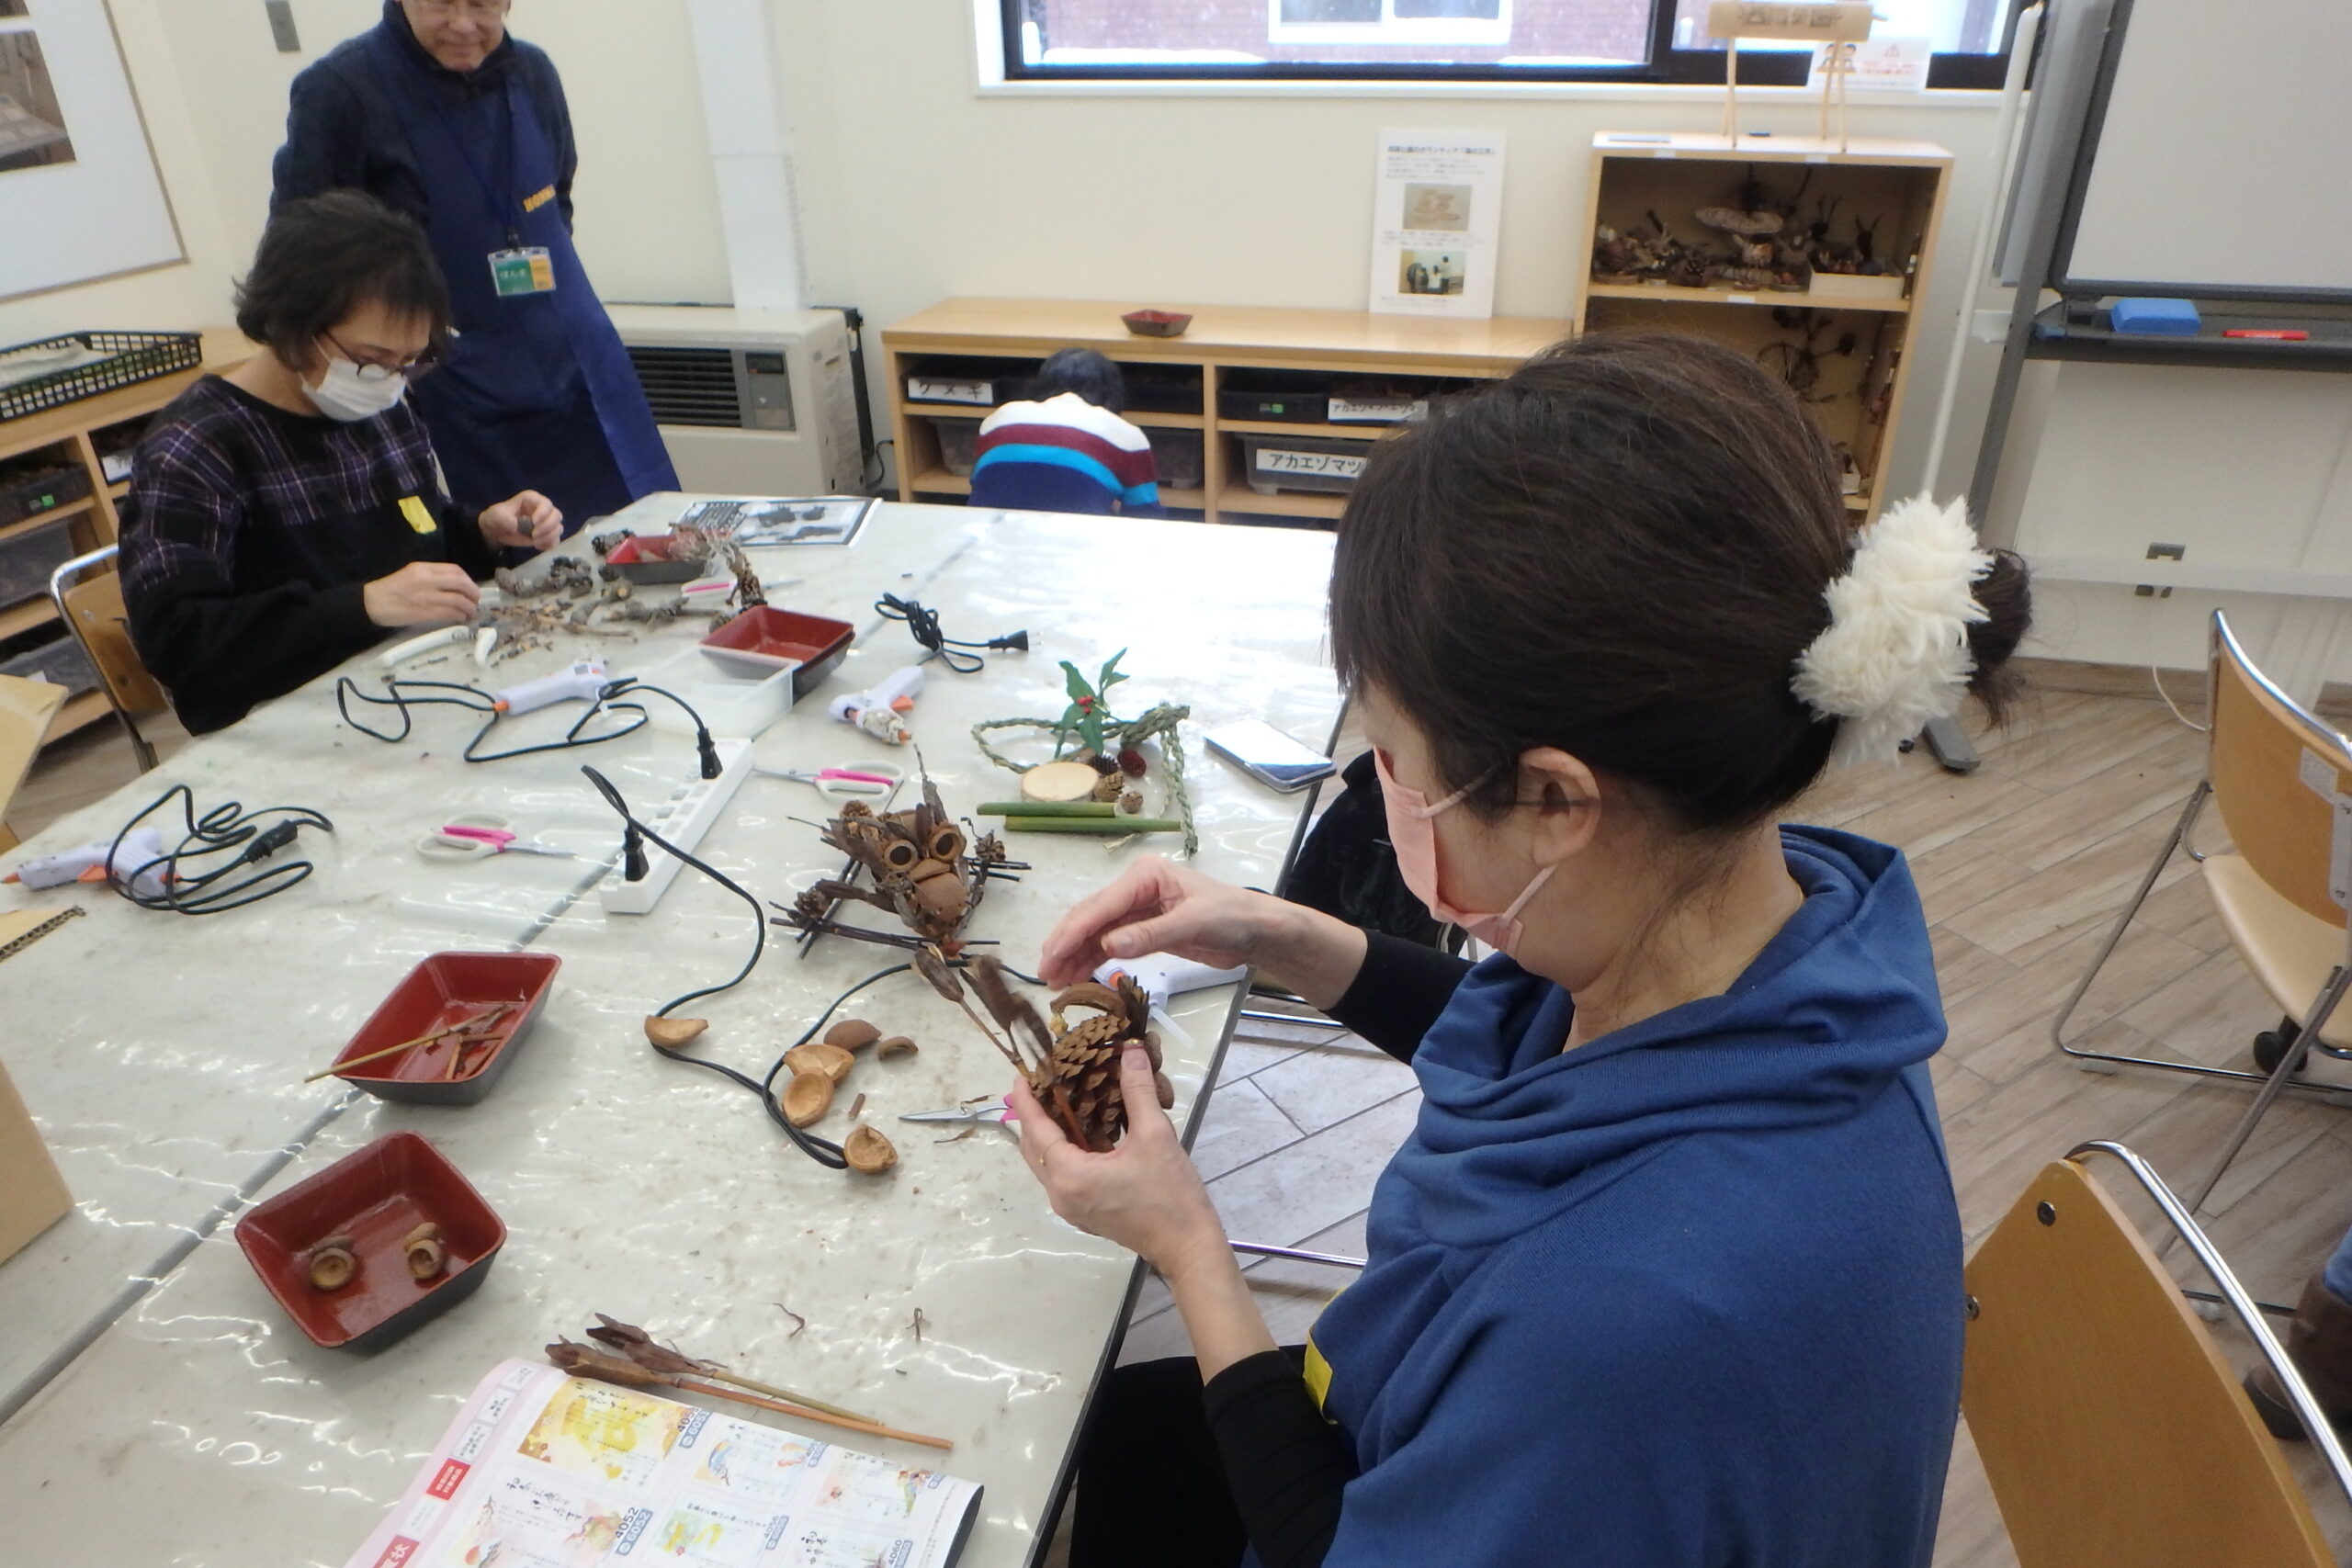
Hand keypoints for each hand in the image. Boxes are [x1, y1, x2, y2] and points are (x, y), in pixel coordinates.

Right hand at [362, 561, 479, 627]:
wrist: (372, 603)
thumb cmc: (391, 589)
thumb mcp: (411, 574)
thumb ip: (432, 577)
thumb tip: (455, 585)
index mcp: (423, 568)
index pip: (455, 570)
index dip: (468, 579)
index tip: (471, 587)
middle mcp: (427, 580)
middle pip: (461, 583)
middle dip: (473, 592)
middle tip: (476, 600)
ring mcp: (426, 596)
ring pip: (458, 600)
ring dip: (469, 607)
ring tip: (470, 612)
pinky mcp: (425, 612)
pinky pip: (449, 612)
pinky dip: (459, 615)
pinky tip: (460, 617)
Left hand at [478, 490, 562, 552]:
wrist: (496, 531)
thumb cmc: (498, 518)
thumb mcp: (498, 515)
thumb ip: (508, 520)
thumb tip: (519, 528)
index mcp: (532, 499)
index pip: (546, 504)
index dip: (543, 513)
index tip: (534, 523)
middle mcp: (543, 509)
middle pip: (556, 515)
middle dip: (547, 527)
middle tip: (534, 535)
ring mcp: (546, 523)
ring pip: (558, 528)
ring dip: (549, 537)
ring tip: (534, 542)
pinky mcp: (546, 535)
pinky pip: (556, 540)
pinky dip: (549, 545)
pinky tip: (538, 546)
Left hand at [1011, 1045, 1226, 1275]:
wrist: (1187, 1246)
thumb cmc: (1169, 1194)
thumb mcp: (1155, 1136)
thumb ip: (1138, 1091)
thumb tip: (1131, 1051)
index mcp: (1070, 1176)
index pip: (1036, 1131)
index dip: (1026, 1102)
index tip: (1020, 1076)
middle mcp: (1061, 1195)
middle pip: (1033, 1150)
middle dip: (1033, 1117)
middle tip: (1041, 1085)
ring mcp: (1071, 1209)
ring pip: (1045, 1165)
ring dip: (1047, 1135)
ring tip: (1059, 1103)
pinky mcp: (1084, 1214)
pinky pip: (1061, 1177)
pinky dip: (1063, 1152)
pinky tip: (1082, 1132)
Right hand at [1037, 855, 1367, 1006]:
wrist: (1258, 931)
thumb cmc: (1232, 917)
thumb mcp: (1194, 924)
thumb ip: (1150, 935)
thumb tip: (1107, 946)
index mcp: (1145, 875)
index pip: (1101, 905)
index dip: (1073, 933)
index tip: (1050, 956)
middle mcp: (1135, 887)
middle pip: (1090, 917)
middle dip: (1065, 945)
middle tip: (1044, 974)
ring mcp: (1138, 909)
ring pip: (1095, 933)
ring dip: (1075, 956)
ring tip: (1054, 983)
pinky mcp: (1144, 930)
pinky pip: (1110, 944)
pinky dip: (1092, 960)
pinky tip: (1077, 977)